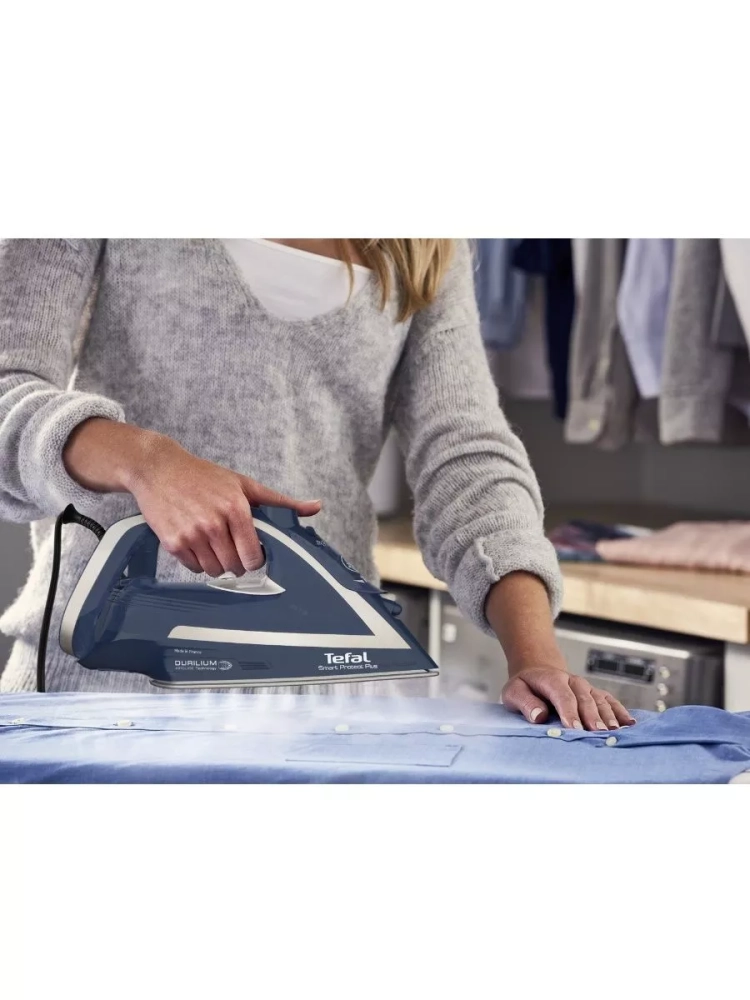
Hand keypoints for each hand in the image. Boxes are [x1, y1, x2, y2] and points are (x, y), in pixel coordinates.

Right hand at [128, 435, 320, 575]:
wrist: (158, 469)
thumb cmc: (204, 476)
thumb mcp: (244, 484)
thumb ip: (280, 501)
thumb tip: (316, 507)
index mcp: (236, 508)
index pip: (253, 556)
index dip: (255, 557)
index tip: (251, 551)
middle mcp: (214, 524)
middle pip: (235, 567)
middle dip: (236, 561)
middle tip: (230, 545)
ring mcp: (192, 535)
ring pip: (215, 571)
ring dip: (217, 563)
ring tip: (213, 543)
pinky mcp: (173, 543)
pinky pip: (194, 568)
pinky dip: (198, 561)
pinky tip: (196, 542)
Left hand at [502, 666, 635, 730]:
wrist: (537, 672)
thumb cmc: (525, 686)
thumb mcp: (514, 692)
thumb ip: (525, 702)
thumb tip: (539, 716)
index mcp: (552, 679)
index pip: (563, 696)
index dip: (569, 712)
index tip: (574, 728)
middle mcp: (573, 681)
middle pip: (585, 699)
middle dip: (591, 717)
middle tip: (597, 733)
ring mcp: (586, 687)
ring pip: (600, 700)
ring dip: (608, 716)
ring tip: (614, 731)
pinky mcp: (595, 693)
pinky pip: (610, 701)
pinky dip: (620, 711)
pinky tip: (629, 723)